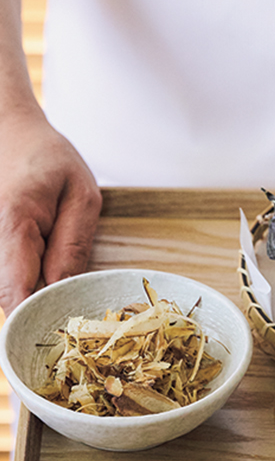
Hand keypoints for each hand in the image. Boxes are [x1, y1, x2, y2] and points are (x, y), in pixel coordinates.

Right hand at [0, 108, 101, 313]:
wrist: (7, 133)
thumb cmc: (49, 160)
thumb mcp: (81, 197)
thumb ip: (73, 246)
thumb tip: (66, 292)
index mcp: (13, 223)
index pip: (16, 293)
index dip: (38, 318)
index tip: (65, 327)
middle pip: (8, 296)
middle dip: (40, 306)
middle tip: (73, 304)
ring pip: (5, 288)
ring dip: (32, 289)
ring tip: (57, 273)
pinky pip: (3, 276)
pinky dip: (24, 277)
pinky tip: (42, 265)